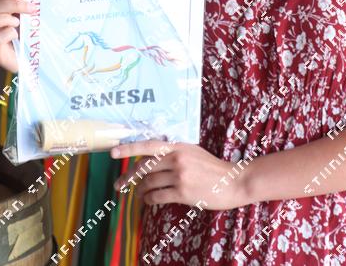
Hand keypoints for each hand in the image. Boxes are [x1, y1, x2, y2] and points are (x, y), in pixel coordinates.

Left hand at [111, 140, 250, 209]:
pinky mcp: (182, 192)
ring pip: (149, 183)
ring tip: (139, 194)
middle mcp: (177, 158)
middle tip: (118, 185)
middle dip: (128, 176)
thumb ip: (175, 152)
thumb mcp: (194, 152)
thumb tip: (153, 157)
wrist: (233, 181)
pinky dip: (149, 200)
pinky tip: (148, 201)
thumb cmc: (213, 168)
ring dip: (140, 190)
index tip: (113, 152)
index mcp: (179, 146)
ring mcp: (180, 176)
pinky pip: (157, 197)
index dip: (129, 148)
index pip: (149, 145)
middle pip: (144, 167)